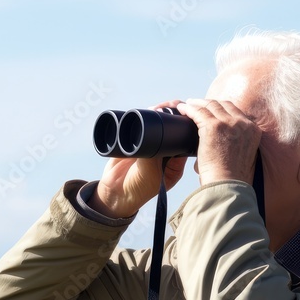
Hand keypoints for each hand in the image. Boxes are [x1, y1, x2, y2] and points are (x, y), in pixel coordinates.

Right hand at [89, 101, 187, 217]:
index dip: (184, 124)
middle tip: (168, 107)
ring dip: (155, 114)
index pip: (183, 137)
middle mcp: (164, 149)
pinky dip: (139, 119)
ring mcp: (149, 143)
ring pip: (155, 123)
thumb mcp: (153, 175)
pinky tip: (140, 115)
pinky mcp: (132, 140)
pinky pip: (137, 125)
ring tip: (155, 109)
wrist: (116, 193)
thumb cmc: (140, 189)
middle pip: (171, 126)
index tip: (182, 114)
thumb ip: (155, 157)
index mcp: (175, 158)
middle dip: (171, 114)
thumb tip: (158, 134)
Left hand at [177, 98, 261, 184]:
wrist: (228, 184)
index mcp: (252, 130)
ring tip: (187, 105)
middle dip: (208, 103)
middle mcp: (243, 123)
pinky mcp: (213, 127)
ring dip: (197, 103)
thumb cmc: (231, 178)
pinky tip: (182, 110)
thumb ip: (235, 145)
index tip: (210, 109)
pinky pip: (198, 112)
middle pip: (223, 104)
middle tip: (196, 104)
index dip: (220, 108)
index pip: (235, 111)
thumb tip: (222, 143)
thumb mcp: (241, 156)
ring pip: (210, 105)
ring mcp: (229, 123)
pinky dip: (189, 109)